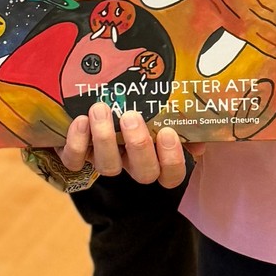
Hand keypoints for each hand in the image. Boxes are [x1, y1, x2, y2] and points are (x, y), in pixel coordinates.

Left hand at [59, 102, 190, 186]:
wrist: (82, 99)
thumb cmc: (130, 101)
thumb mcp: (159, 107)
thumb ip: (183, 120)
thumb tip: (199, 137)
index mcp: (154, 155)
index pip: (171, 175)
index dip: (172, 160)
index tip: (167, 132)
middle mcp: (131, 162)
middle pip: (143, 173)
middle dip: (139, 145)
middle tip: (131, 116)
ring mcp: (104, 160)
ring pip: (108, 166)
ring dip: (105, 137)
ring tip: (100, 109)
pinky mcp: (75, 156)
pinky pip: (75, 161)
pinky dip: (76, 143)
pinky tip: (80, 121)